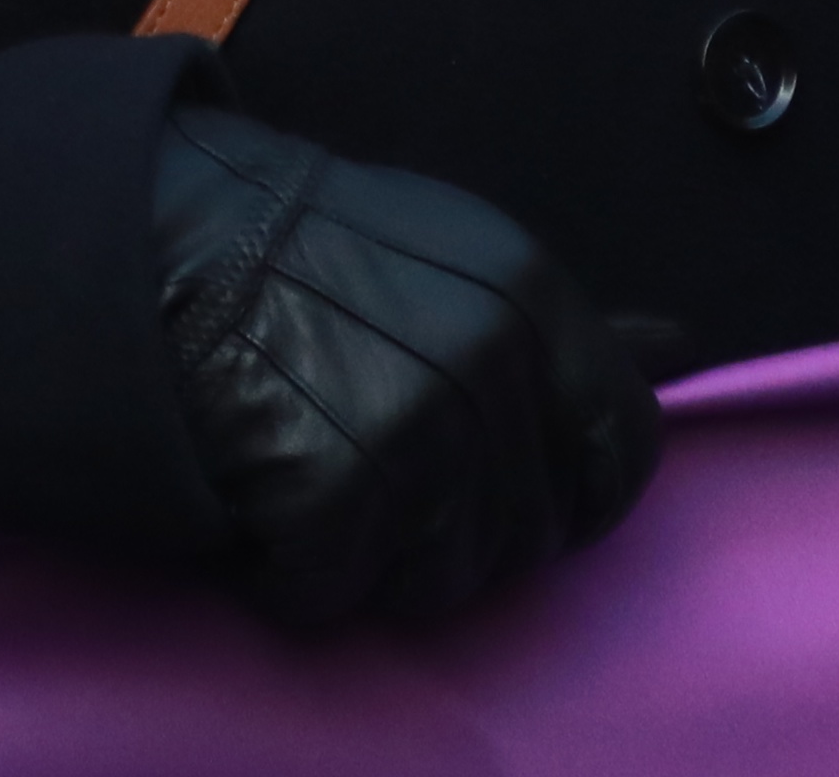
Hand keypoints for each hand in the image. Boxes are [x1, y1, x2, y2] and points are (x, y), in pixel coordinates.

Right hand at [151, 101, 664, 631]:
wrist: (157, 246)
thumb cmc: (309, 254)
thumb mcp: (459, 259)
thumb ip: (570, 327)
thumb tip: (681, 347)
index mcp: (533, 301)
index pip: (622, 451)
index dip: (578, 494)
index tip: (520, 498)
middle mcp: (490, 367)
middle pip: (525, 535)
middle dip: (455, 531)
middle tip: (376, 473)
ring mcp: (414, 433)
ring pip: (440, 580)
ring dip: (374, 558)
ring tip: (316, 476)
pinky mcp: (333, 495)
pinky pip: (334, 591)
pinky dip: (289, 571)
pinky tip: (261, 501)